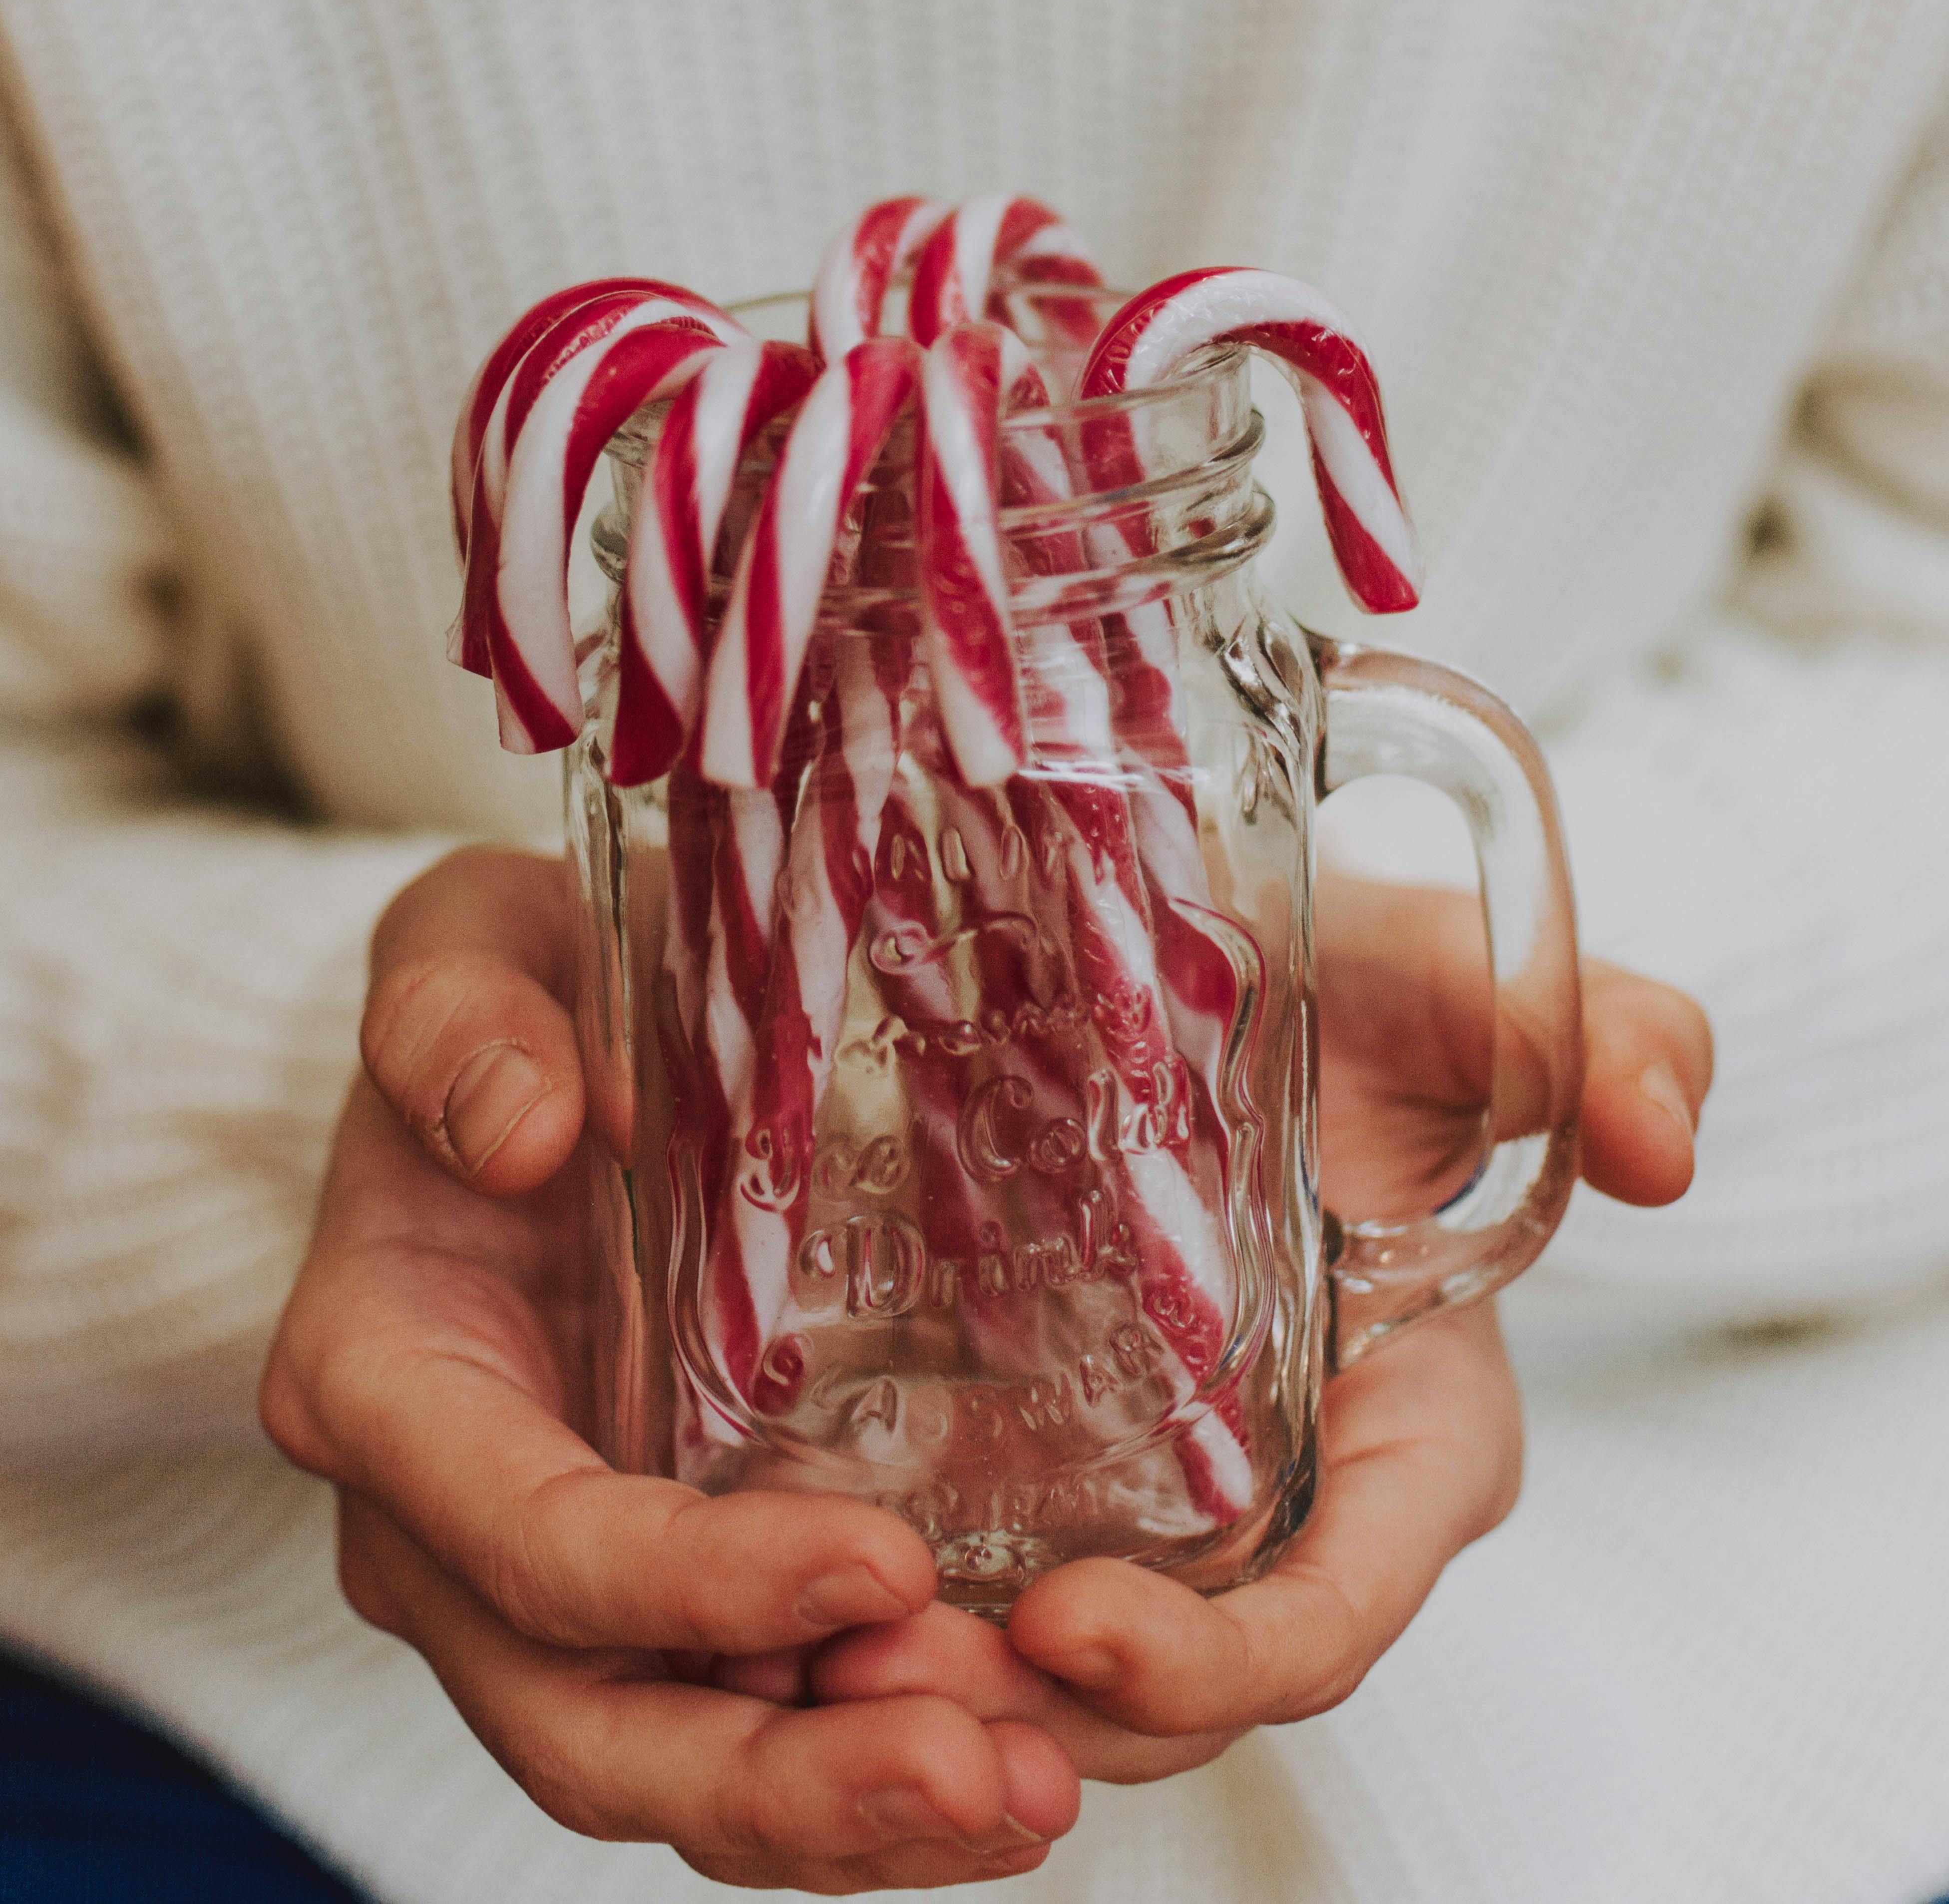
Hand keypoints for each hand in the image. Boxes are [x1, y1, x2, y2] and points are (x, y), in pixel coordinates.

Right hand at [260, 849, 1079, 1891]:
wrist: (538, 1050)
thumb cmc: (508, 994)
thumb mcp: (468, 944)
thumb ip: (455, 1014)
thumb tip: (523, 1121)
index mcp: (385, 1383)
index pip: (531, 1541)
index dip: (694, 1585)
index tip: (881, 1561)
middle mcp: (447, 1529)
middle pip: (593, 1729)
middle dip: (791, 1783)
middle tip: (989, 1778)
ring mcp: (553, 1580)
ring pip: (679, 1766)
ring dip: (853, 1812)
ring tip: (1033, 1794)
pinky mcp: (660, 1587)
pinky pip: (748, 1716)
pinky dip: (870, 1753)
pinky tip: (1013, 1755)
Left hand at [805, 873, 1713, 1779]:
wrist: (1225, 949)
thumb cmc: (1369, 988)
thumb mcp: (1473, 993)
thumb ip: (1603, 1037)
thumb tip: (1659, 1138)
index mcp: (1410, 1451)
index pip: (1330, 1618)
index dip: (1214, 1658)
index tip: (1071, 1624)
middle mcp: (1284, 1510)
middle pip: (1168, 1686)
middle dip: (1030, 1714)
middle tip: (870, 1664)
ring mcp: (1154, 1502)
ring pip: (1046, 1671)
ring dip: (929, 1690)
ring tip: (794, 1647)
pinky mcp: (1038, 1459)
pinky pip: (965, 1582)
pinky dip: (877, 1608)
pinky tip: (769, 1585)